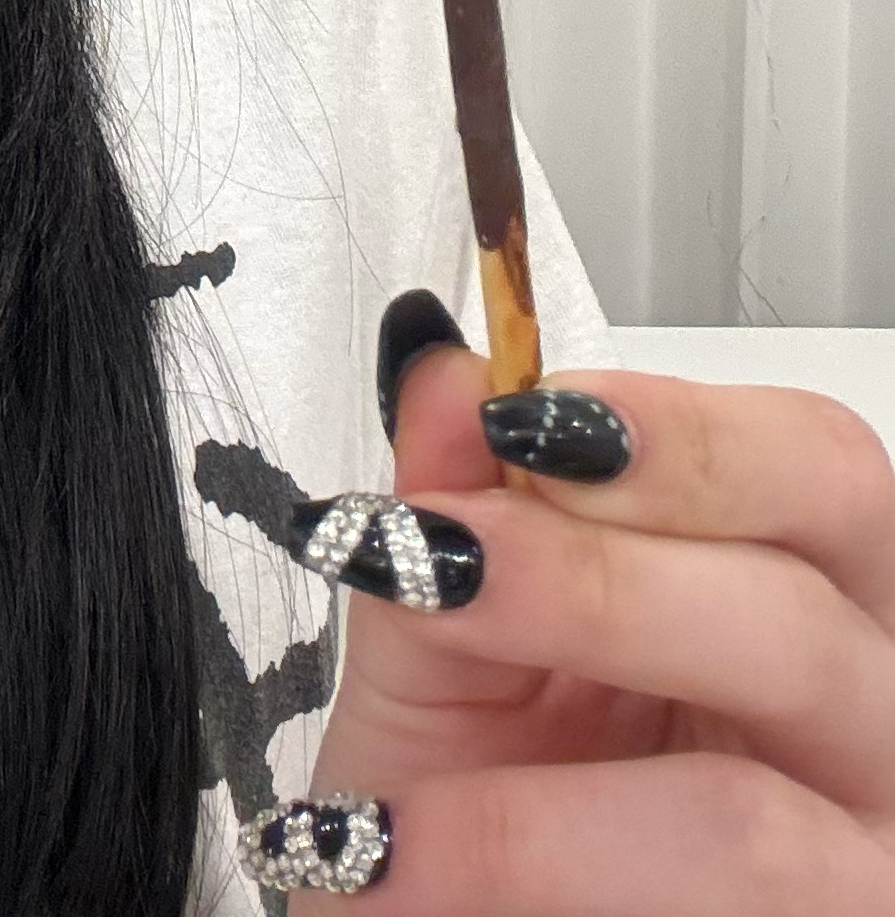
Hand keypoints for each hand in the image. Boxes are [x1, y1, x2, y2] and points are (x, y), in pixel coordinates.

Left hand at [272, 344, 894, 909]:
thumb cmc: (460, 791)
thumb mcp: (439, 637)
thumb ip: (448, 502)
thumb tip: (446, 370)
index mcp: (798, 592)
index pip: (819, 470)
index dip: (679, 433)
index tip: (515, 421)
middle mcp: (863, 724)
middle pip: (812, 618)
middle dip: (606, 581)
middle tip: (444, 563)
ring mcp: (855, 875)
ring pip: (749, 820)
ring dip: (536, 794)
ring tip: (387, 772)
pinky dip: (512, 868)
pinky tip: (389, 857)